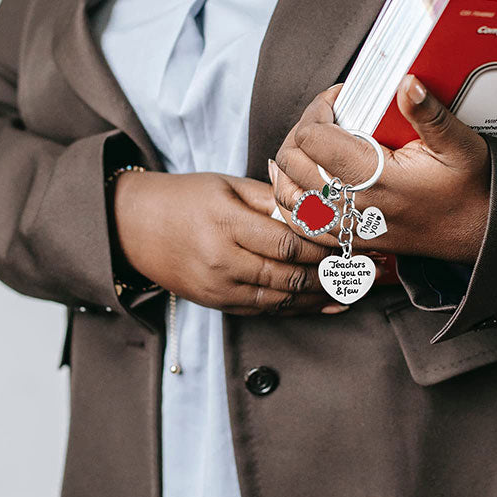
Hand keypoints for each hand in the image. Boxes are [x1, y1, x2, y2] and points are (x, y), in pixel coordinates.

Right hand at [112, 171, 344, 314]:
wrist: (133, 228)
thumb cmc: (184, 198)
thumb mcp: (226, 185)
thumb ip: (271, 199)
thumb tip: (315, 210)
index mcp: (225, 225)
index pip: (288, 242)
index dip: (324, 246)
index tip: (351, 242)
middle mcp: (222, 262)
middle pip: (289, 275)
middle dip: (331, 274)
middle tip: (364, 269)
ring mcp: (218, 289)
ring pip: (281, 300)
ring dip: (320, 296)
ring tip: (353, 288)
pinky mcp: (217, 304)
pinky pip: (265, 311)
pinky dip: (297, 308)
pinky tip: (324, 304)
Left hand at [272, 76, 490, 263]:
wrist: (480, 233)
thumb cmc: (471, 187)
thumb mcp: (459, 143)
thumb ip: (429, 113)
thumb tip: (406, 81)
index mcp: (376, 178)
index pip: (313, 138)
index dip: (318, 109)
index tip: (338, 98)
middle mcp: (355, 206)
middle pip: (292, 162)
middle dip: (300, 130)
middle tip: (324, 116)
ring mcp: (349, 228)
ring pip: (288, 194)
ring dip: (291, 164)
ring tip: (310, 142)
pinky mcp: (349, 240)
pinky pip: (300, 223)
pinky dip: (292, 199)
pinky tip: (299, 179)